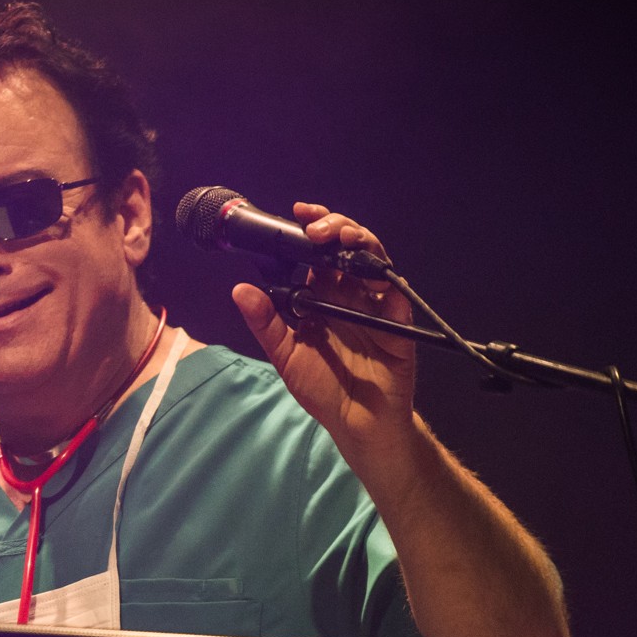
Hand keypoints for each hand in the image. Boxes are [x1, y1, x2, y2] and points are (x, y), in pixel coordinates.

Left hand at [231, 204, 417, 470]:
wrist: (357, 422)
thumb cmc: (322, 390)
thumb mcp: (286, 356)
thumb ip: (266, 324)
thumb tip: (240, 290)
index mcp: (321, 296)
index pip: (316, 253)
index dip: (309, 230)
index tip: (296, 214)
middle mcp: (347, 293)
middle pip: (344, 245)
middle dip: (332, 226)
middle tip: (315, 229)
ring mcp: (373, 303)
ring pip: (371, 256)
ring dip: (358, 239)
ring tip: (340, 238)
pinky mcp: (396, 318)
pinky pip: (394, 289)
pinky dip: (383, 275)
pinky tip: (368, 271)